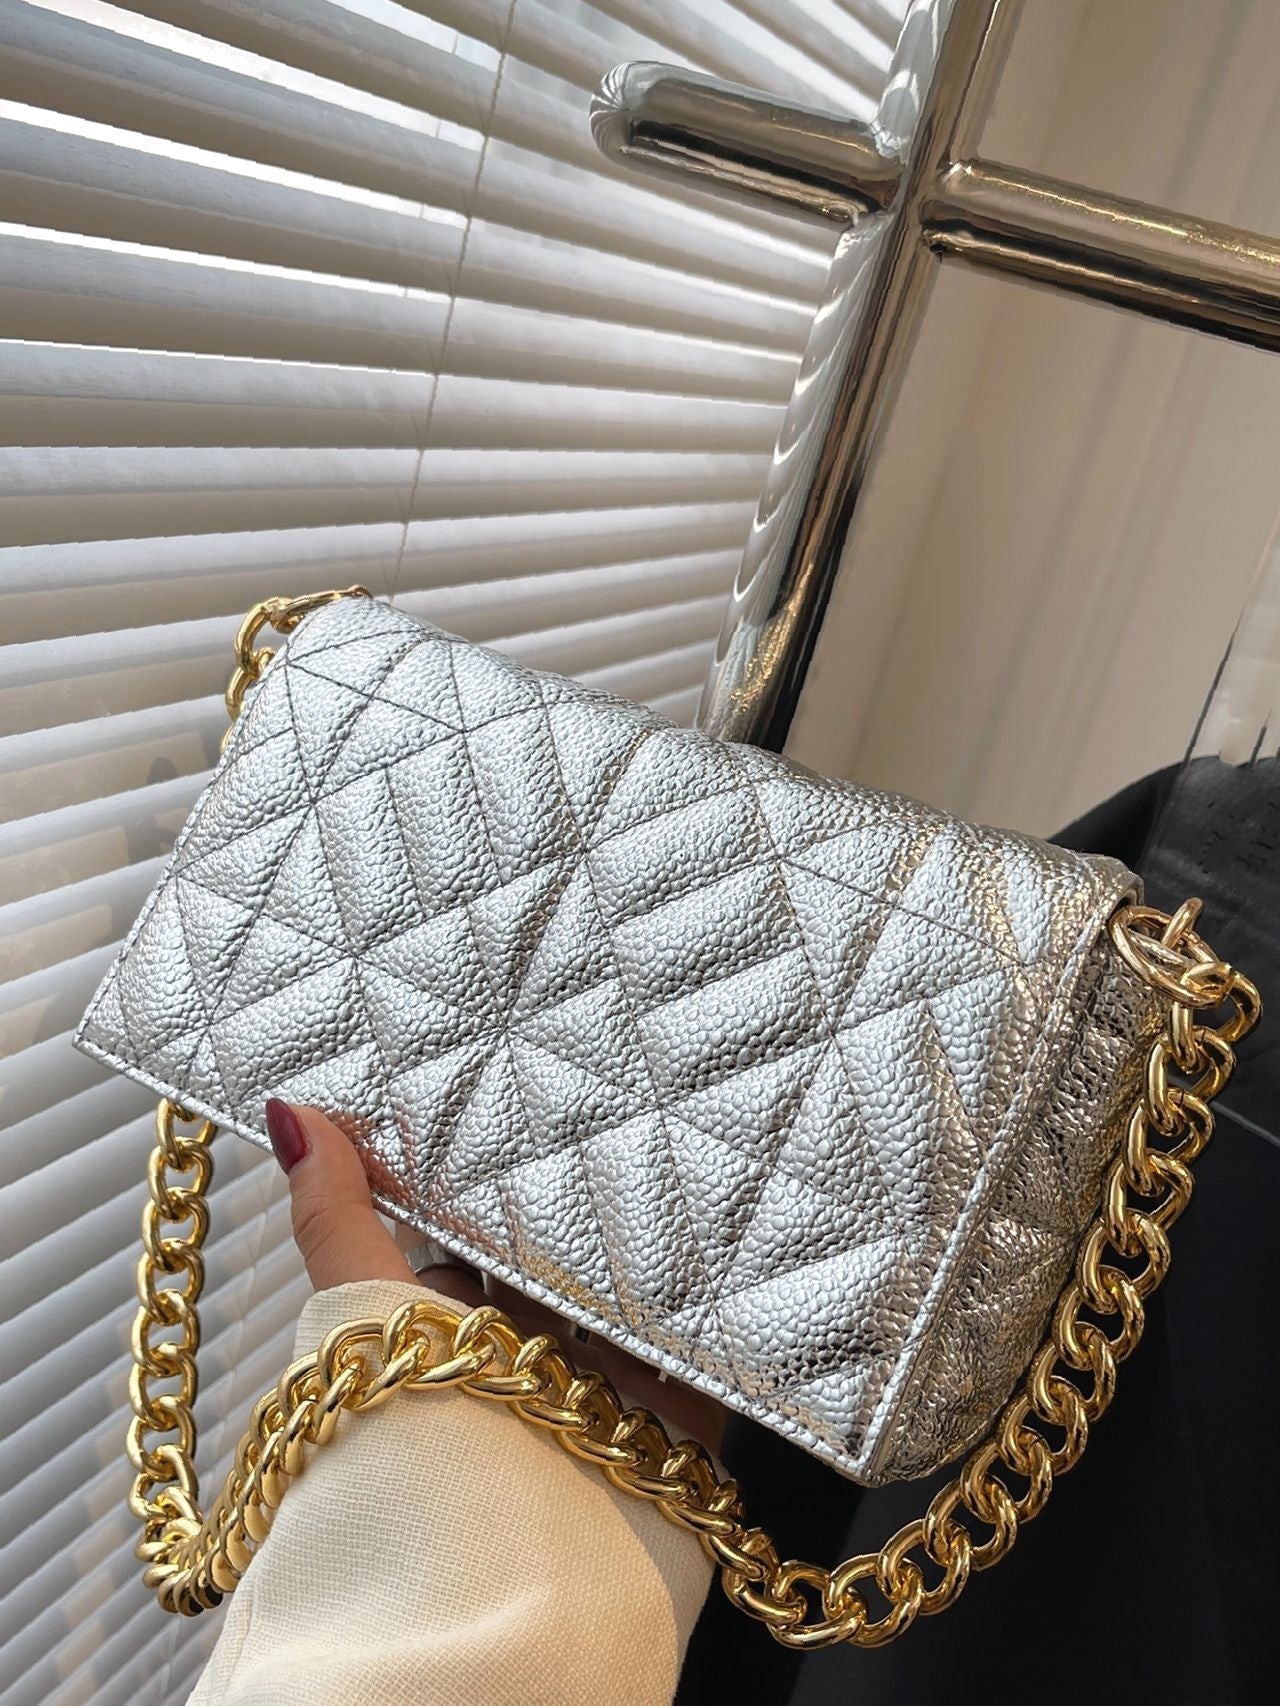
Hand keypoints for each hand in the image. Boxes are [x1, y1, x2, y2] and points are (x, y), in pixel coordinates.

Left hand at [265, 1100, 723, 1449]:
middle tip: (631, 1142)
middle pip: (566, 1281)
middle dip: (592, 1227)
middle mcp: (520, 1382)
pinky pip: (705, 1377)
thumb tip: (290, 1112)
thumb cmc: (405, 1458)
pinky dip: (721, 1333)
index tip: (534, 1127)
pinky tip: (739, 1276)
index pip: (481, 1252)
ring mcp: (597, 1416)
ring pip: (637, 1320)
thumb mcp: (362, 1309)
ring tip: (695, 1194)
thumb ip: (337, 1215)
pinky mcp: (666, 1449)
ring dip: (661, 1273)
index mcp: (448, 1345)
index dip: (502, 1197)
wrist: (490, 1598)